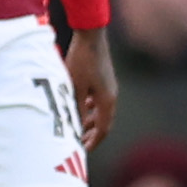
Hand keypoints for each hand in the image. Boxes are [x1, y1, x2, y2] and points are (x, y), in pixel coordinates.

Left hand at [63, 26, 114, 153]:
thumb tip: (75, 126)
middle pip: (103, 122)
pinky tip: (78, 108)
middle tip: (78, 144)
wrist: (91, 36)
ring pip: (99, 111)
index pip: (102, 130)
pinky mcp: (103, 80)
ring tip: (76, 128)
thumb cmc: (82, 61)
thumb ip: (76, 107)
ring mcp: (108, 88)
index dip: (92, 142)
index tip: (82, 151)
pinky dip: (89, 108)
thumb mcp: (75, 87)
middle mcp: (111, 96)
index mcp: (107, 101)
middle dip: (90, 134)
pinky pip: (97, 100)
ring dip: (89, 121)